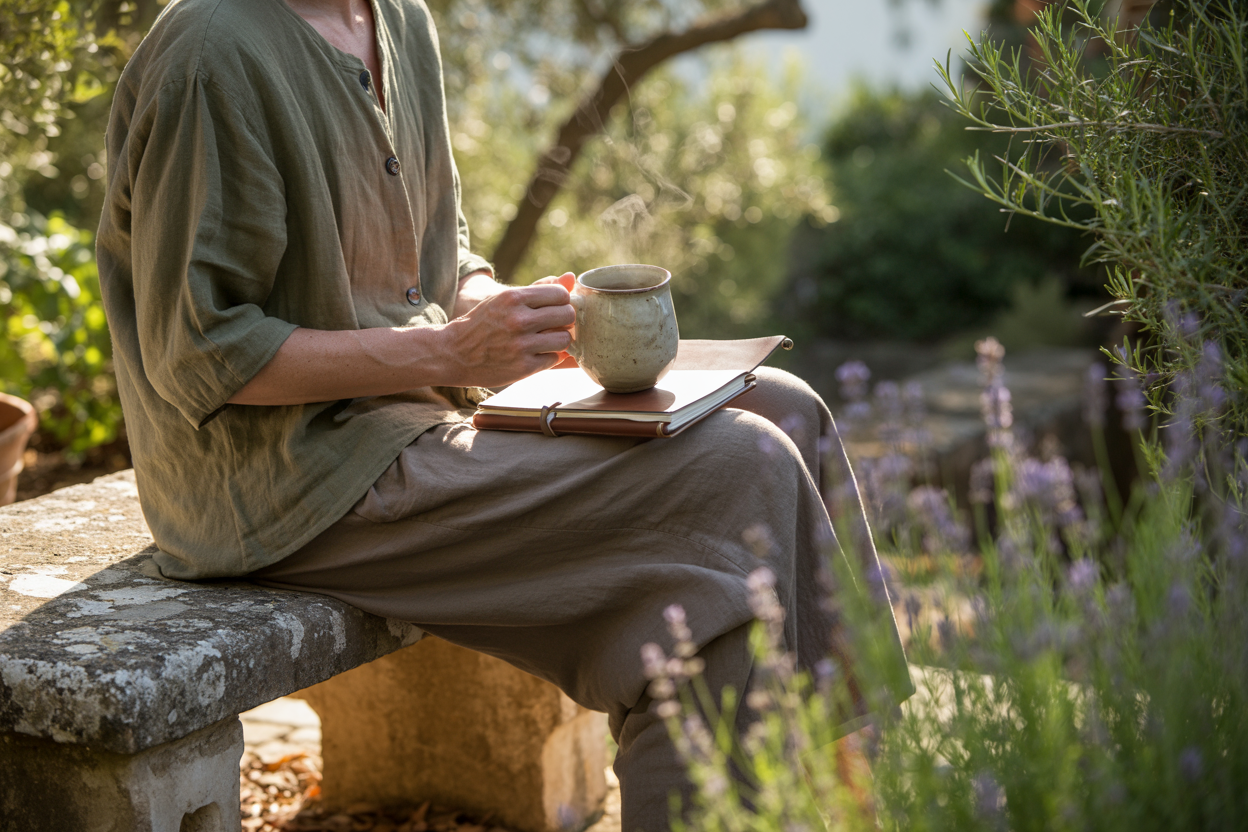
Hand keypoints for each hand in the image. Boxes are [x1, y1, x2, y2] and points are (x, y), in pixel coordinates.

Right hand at [437, 276, 575, 386]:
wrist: (453, 353)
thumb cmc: (483, 323)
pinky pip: (554, 359)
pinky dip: (548, 357)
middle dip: (564, 320)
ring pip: (564, 339)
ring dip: (559, 341)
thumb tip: (570, 277)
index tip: (554, 308)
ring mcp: (521, 345)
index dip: (561, 302)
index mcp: (514, 298)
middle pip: (567, 315)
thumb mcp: (505, 300)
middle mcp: (518, 320)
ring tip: (546, 341)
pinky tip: (535, 354)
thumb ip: (539, 289)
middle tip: (553, 325)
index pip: (560, 294)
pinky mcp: (523, 367)